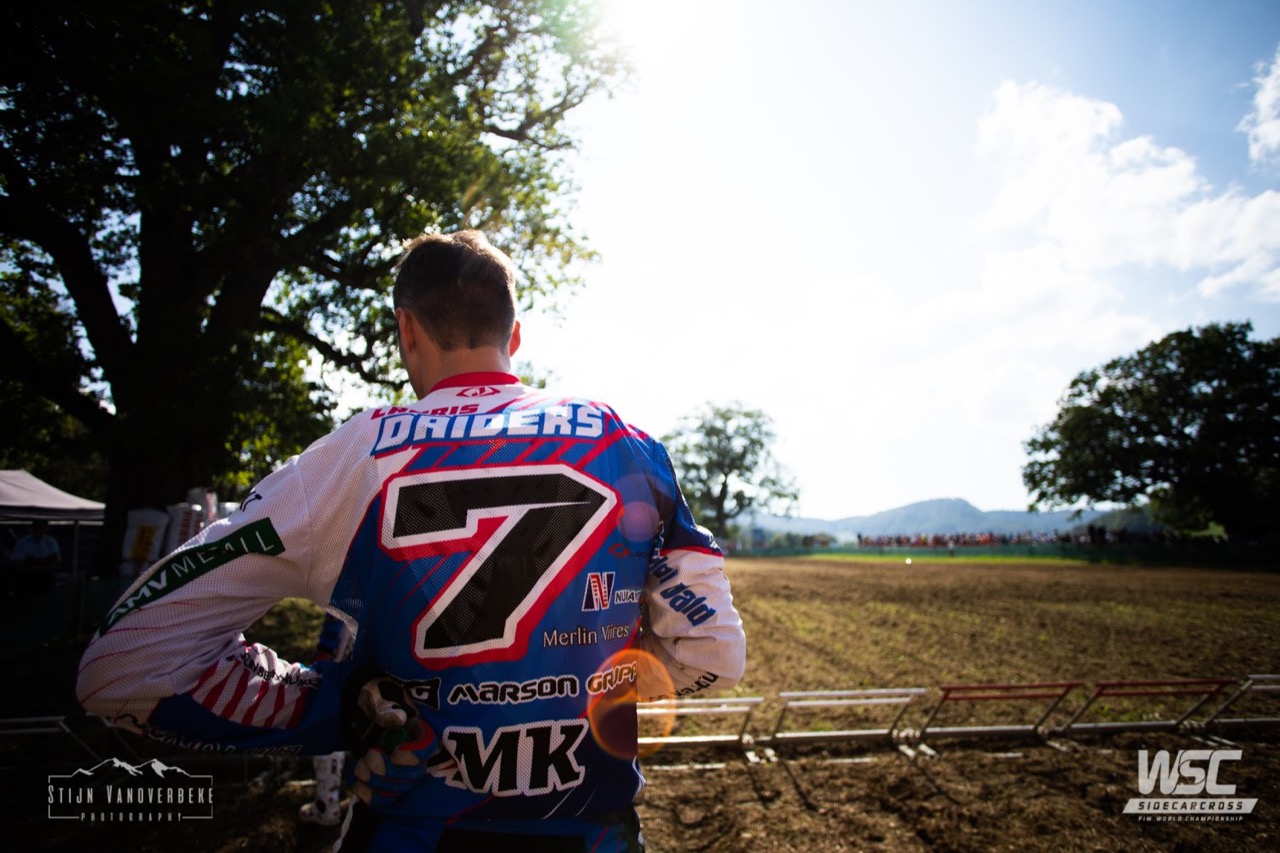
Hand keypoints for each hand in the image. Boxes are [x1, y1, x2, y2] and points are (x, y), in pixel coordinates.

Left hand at [349, 678, 436, 804]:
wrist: (358, 710)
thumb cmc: (372, 700)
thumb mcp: (377, 699)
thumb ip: (386, 709)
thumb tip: (400, 718)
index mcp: (418, 731)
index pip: (427, 749)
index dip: (411, 756)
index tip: (393, 752)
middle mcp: (415, 753)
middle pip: (412, 775)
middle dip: (386, 771)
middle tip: (368, 756)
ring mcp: (401, 770)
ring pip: (397, 789)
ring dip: (374, 782)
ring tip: (359, 766)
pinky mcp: (387, 781)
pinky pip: (384, 798)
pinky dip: (369, 795)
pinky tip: (356, 783)